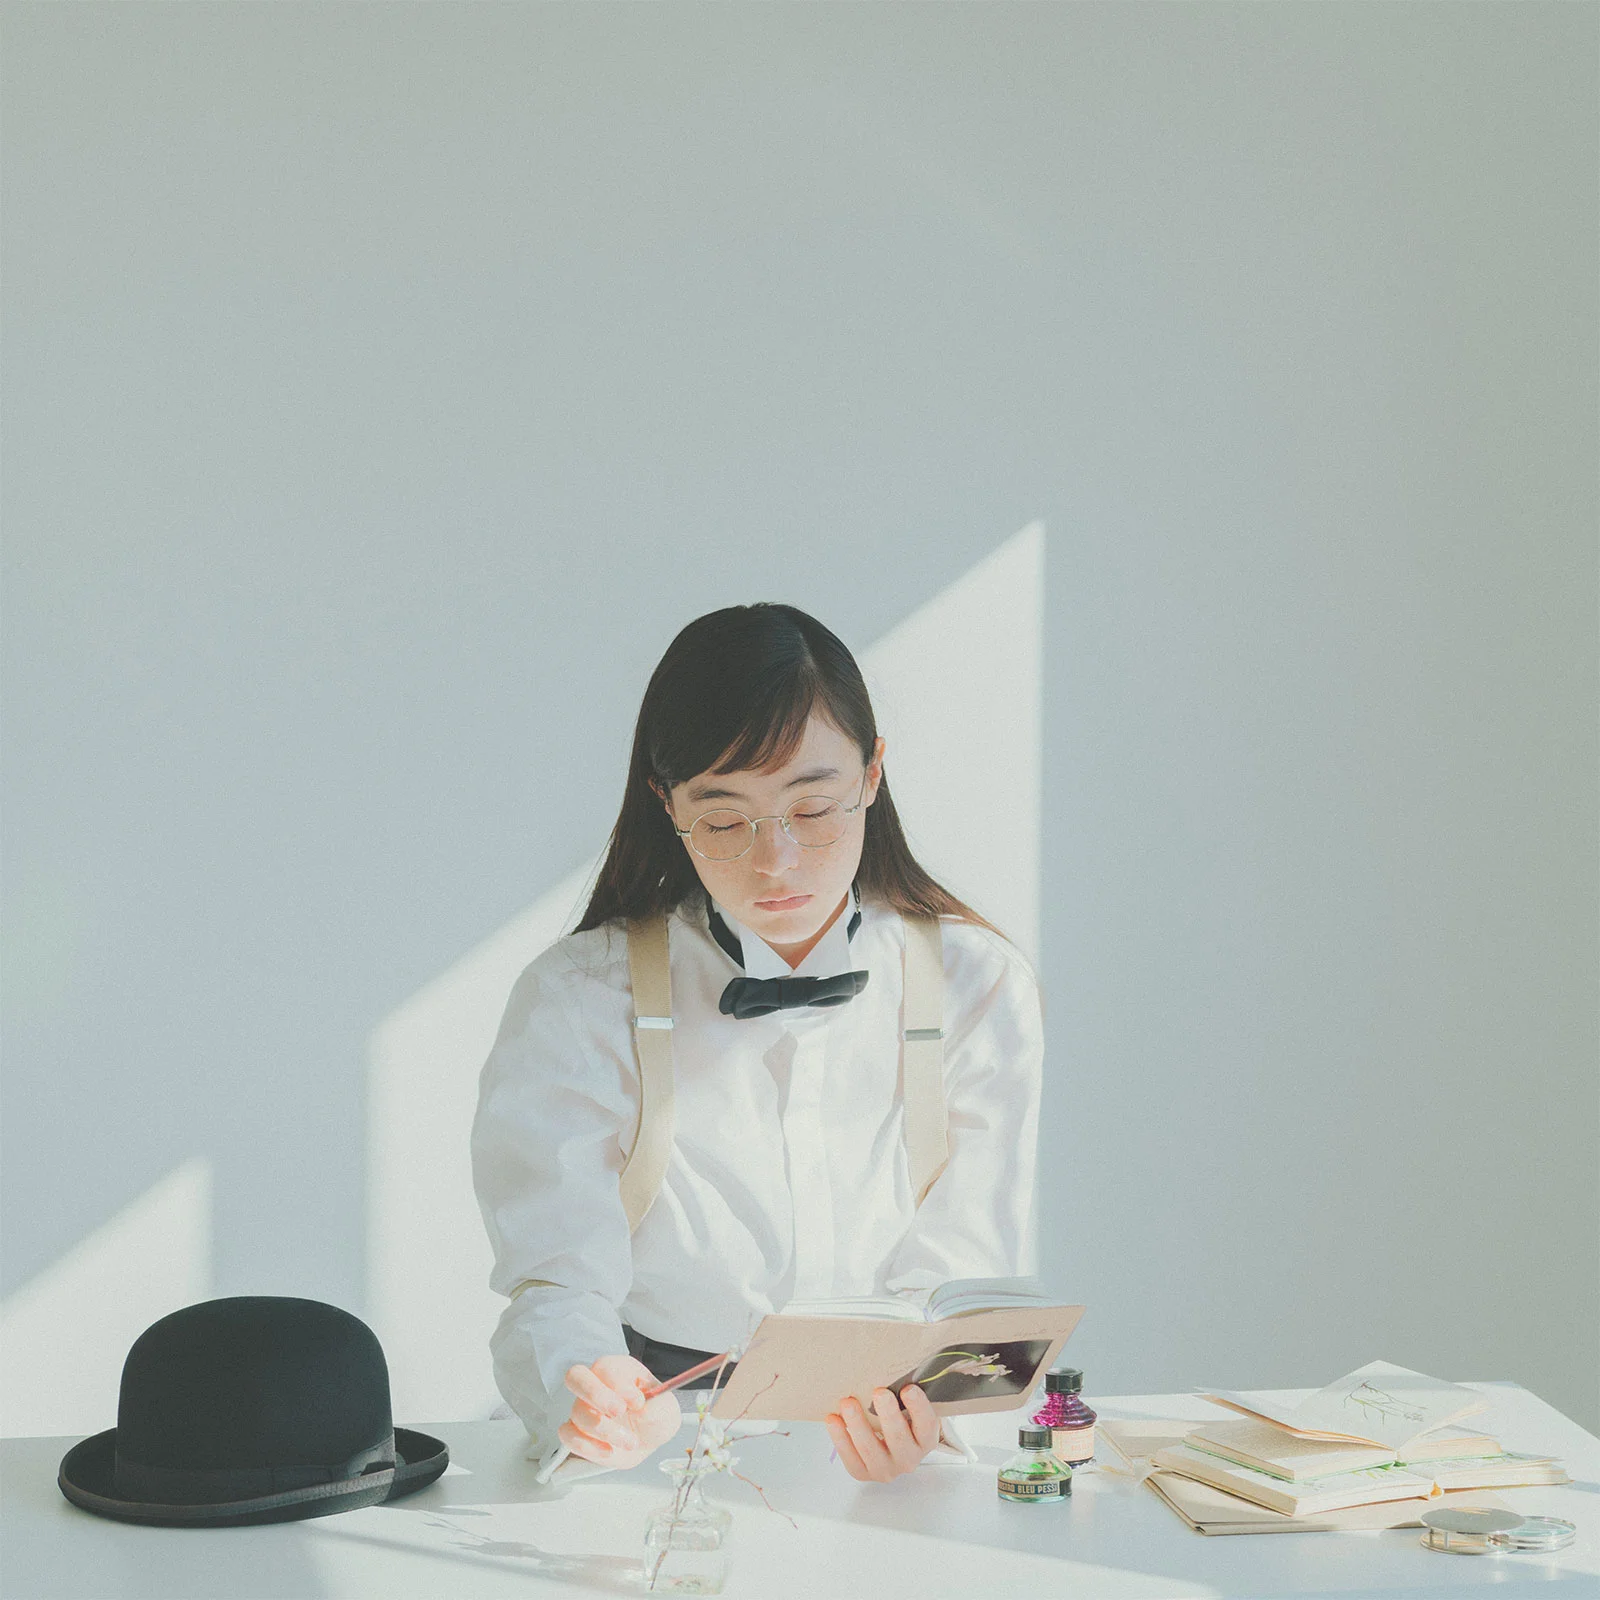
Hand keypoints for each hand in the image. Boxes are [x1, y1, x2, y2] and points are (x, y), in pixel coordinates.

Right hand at [558, 1354, 680, 1467]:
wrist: (649, 1439)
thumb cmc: (655, 1415)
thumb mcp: (666, 1408)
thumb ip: (656, 1404)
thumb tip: (640, 1407)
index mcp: (618, 1369)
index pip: (605, 1367)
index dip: (619, 1384)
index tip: (638, 1402)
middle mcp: (596, 1384)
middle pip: (575, 1377)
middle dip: (596, 1394)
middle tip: (618, 1411)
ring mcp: (583, 1408)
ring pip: (577, 1412)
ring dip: (605, 1430)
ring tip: (630, 1441)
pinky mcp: (577, 1432)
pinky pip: (567, 1436)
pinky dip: (587, 1446)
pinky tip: (609, 1450)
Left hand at [824, 1383, 940, 1481]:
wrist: (889, 1444)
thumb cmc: (900, 1416)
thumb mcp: (909, 1404)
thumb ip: (906, 1388)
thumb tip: (896, 1356)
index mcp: (926, 1439)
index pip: (927, 1425)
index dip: (919, 1408)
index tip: (908, 1388)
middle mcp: (909, 1458)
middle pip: (899, 1438)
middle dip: (888, 1415)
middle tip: (879, 1391)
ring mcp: (886, 1469)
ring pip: (871, 1449)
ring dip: (858, 1425)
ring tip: (847, 1402)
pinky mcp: (864, 1473)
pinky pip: (851, 1459)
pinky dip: (840, 1438)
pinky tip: (832, 1418)